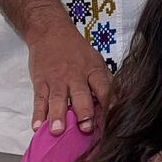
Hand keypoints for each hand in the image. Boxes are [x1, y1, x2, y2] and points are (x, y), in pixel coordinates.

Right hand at [28, 18, 111, 135]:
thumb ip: (107, 83)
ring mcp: (57, 80)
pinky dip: (38, 113)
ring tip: (58, 130)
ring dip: (57, 115)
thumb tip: (123, 100)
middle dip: (83, 111)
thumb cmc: (76, 51)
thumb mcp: (96, 61)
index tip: (110, 122)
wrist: (50, 31)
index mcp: (93, 71)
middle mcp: (76, 76)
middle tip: (85, 127)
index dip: (108, 104)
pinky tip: (37, 126)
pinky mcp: (41, 82)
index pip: (103, 89)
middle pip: (81, 95)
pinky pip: (39, 99)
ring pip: (57, 99)